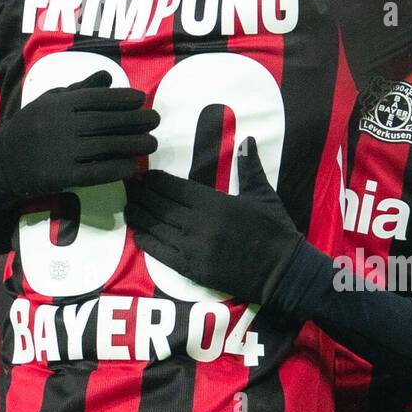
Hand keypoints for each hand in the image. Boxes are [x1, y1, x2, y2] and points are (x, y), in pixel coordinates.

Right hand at [0, 70, 159, 196]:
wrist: (2, 160)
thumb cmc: (32, 126)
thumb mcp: (51, 100)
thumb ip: (80, 89)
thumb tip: (108, 77)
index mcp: (59, 104)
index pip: (96, 98)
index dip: (122, 98)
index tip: (141, 99)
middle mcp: (61, 125)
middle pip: (105, 122)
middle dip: (135, 120)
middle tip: (155, 120)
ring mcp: (61, 151)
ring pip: (104, 146)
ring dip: (132, 144)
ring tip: (152, 143)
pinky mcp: (61, 176)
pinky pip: (95, 172)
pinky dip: (116, 169)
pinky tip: (133, 166)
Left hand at [124, 138, 300, 303]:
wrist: (283, 272)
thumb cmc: (275, 230)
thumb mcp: (263, 194)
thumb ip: (249, 167)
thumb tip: (247, 140)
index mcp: (215, 203)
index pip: (175, 187)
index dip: (156, 180)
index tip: (144, 174)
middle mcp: (200, 224)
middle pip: (161, 205)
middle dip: (142, 194)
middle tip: (128, 186)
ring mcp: (194, 248)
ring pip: (157, 228)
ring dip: (140, 216)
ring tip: (129, 206)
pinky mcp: (193, 269)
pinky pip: (162, 253)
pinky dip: (147, 242)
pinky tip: (138, 233)